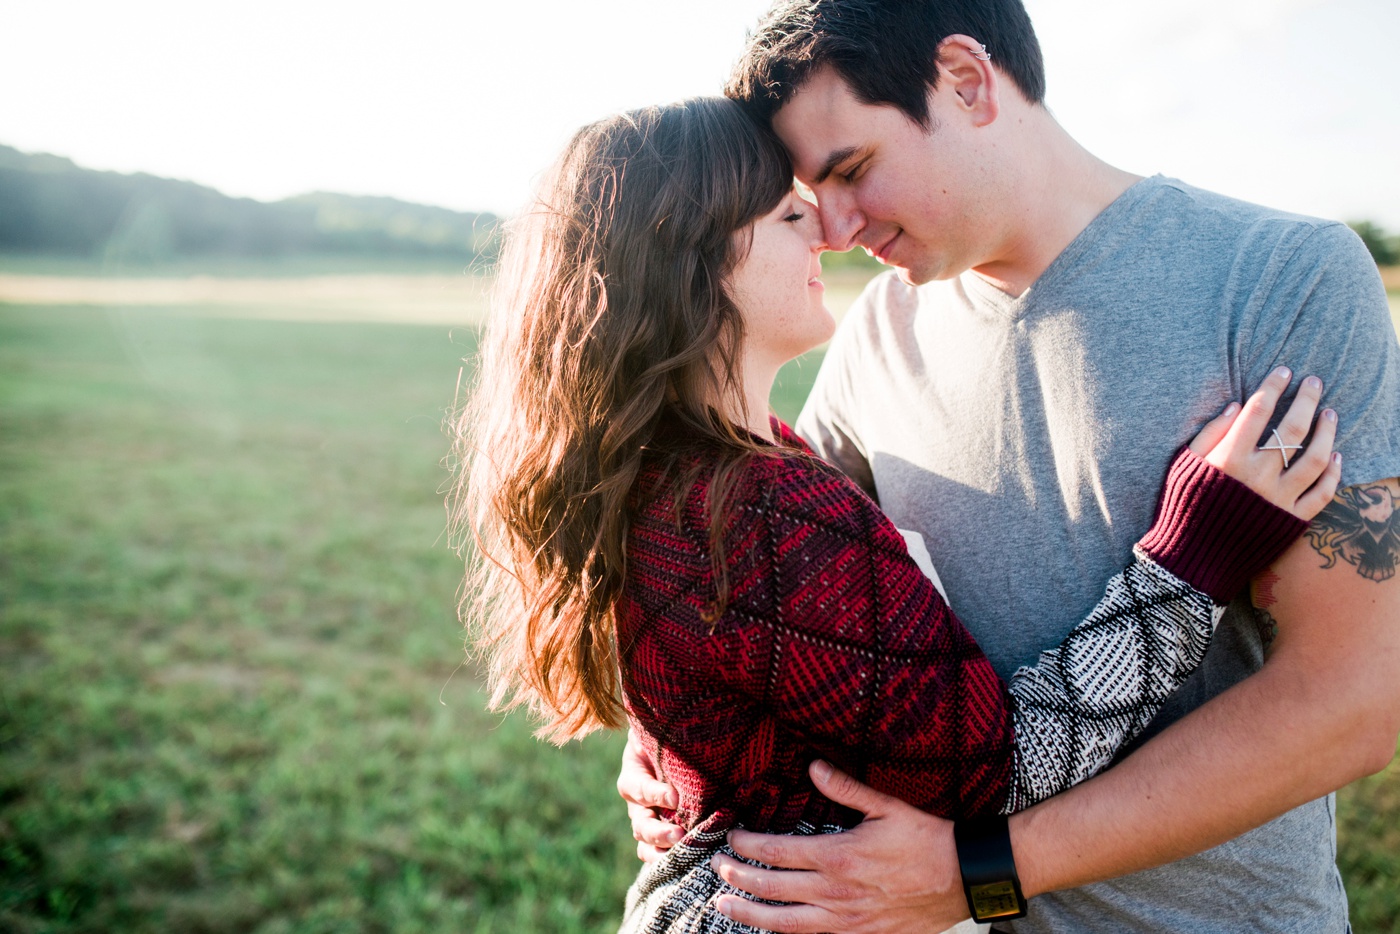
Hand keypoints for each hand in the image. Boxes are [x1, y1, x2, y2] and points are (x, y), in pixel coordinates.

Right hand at [617, 729, 680, 861]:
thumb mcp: (659, 732)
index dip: (654, 794)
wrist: (676, 745)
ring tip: (680, 852)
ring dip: (661, 850)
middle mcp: (638, 802)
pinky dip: (670, 858)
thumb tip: (676, 719)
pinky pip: (659, 850)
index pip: (638, 788)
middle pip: (640, 823)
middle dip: (658, 832)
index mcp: (633, 775)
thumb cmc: (669, 736)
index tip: (674, 797)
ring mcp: (650, 818)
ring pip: (646, 842)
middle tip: (678, 835)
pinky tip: (688, 862)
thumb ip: (662, 733)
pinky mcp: (665, 829)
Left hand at [711, 761, 967, 933]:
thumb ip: (845, 787)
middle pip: (771, 888)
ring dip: (749, 914)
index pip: (777, 851)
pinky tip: (772, 929)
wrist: (964, 877)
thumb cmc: (927, 839)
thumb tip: (813, 765)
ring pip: (784, 922)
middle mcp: (835, 892)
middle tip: (717, 868)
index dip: (748, 845)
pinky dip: (786, 933)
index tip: (732, 837)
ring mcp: (846, 919)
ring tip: (724, 907)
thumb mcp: (886, 805)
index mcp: (837, 855)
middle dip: (737, 878)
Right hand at [1188, 367, 1340, 519]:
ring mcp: (1279, 499)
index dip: (1273, 387)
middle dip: (1307, 399)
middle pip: (1293, 429)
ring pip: (1316, 458)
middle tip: (1315, 382)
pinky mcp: (1292, 520)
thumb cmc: (1183, 506)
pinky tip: (1337, 455)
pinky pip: (1322, 493)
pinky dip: (1334, 473)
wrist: (1193, 557)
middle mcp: (1258, 476)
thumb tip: (1237, 406)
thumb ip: (1210, 434)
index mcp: (1230, 459)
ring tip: (1330, 414)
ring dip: (1327, 432)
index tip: (1284, 372)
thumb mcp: (1184, 465)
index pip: (1258, 411)